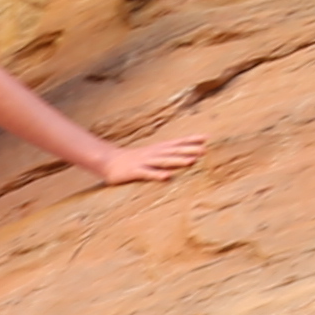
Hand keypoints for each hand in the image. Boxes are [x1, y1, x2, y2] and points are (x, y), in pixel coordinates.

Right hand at [82, 131, 208, 184]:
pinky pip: (147, 173)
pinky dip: (158, 174)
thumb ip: (165, 154)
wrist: (107, 161)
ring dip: (177, 161)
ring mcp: (144, 161)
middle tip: (205, 150)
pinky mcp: (134, 171)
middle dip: (189, 150)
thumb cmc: (131, 159)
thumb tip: (182, 155)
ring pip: (163, 161)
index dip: (191, 140)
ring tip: (191, 161)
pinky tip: (167, 177)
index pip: (176, 143)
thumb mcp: (149, 154)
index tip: (206, 138)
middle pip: (173, 151)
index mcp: (157, 149)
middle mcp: (152, 153)